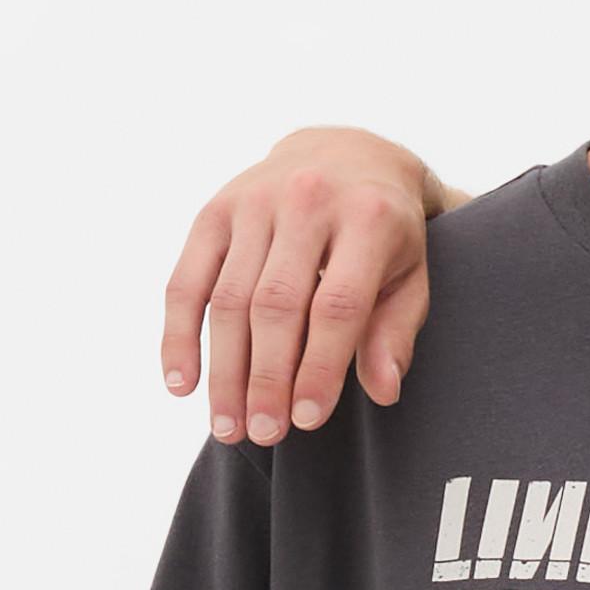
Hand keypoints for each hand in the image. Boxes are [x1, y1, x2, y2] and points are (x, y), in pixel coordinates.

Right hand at [161, 131, 442, 448]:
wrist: (347, 154)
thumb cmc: (386, 234)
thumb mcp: (411, 276)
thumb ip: (396, 331)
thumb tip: (383, 391)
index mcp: (367, 218)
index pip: (338, 305)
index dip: (320, 368)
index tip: (307, 421)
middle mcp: (306, 201)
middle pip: (276, 304)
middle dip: (267, 378)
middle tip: (264, 435)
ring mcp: (253, 201)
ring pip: (229, 299)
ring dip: (224, 370)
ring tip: (227, 429)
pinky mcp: (214, 210)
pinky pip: (187, 280)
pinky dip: (179, 335)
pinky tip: (181, 385)